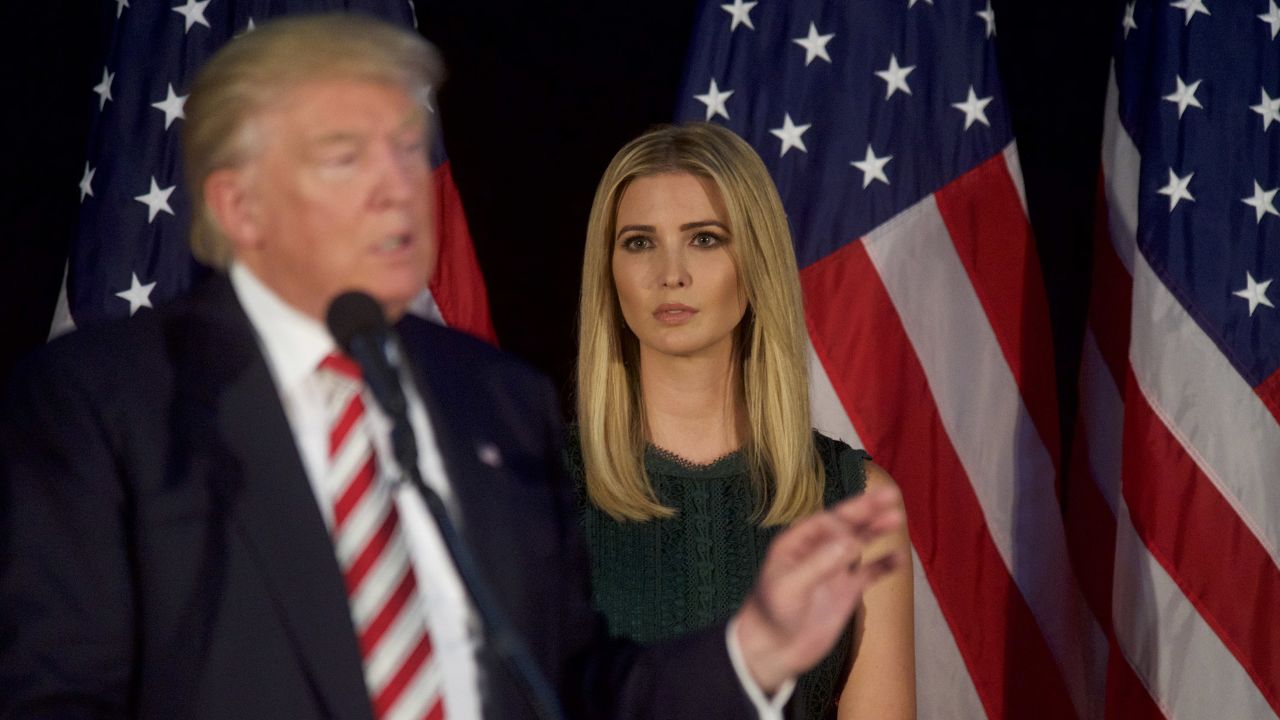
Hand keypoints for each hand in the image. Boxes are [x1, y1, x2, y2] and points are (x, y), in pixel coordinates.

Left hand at [733, 485, 906, 692]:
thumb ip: (820, 565)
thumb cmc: (771, 615)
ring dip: (876, 531)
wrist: (773, 651)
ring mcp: (832, 570)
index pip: (825, 522)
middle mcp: (816, 552)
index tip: (853, 540)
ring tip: (897, 518)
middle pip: (846, 524)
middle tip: (890, 495)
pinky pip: (868, 573)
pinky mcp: (845, 591)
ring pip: (859, 543)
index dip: (843, 523)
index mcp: (795, 543)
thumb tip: (852, 541)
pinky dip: (882, 565)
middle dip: (866, 510)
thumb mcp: (791, 587)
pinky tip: (898, 558)